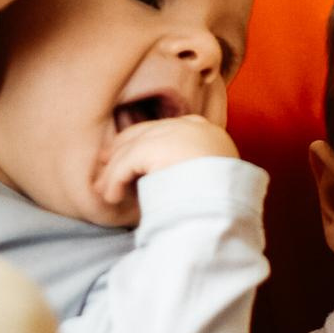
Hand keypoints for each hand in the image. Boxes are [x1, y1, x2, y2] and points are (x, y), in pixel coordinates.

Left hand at [97, 111, 234, 212]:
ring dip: (113, 174)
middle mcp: (187, 125)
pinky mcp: (154, 148)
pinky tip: (112, 198)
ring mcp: (171, 133)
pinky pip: (125, 165)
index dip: (140, 145)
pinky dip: (114, 181)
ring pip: (130, 150)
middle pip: (142, 134)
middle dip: (120, 154)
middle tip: (105, 175)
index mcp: (205, 130)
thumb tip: (160, 172)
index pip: (163, 131)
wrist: (228, 206)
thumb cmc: (222, 200)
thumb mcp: (211, 176)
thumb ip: (189, 166)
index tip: (126, 162)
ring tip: (107, 193)